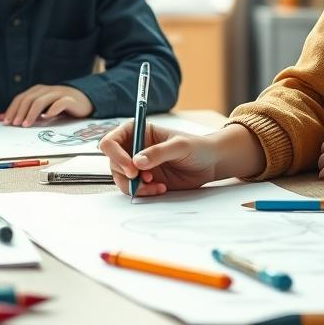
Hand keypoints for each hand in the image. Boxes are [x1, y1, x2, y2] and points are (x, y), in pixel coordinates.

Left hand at [0, 84, 93, 126]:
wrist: (83, 100)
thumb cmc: (59, 106)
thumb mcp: (40, 109)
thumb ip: (23, 112)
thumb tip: (1, 118)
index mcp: (37, 91)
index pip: (21, 98)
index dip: (12, 109)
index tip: (5, 122)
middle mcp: (46, 90)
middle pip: (29, 99)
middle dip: (20, 112)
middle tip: (14, 124)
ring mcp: (58, 93)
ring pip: (41, 100)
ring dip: (32, 113)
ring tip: (26, 124)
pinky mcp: (70, 99)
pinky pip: (60, 102)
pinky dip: (52, 109)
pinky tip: (47, 117)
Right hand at [98, 121, 224, 195]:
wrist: (211, 164)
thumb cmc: (197, 147)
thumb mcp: (179, 146)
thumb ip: (158, 153)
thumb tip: (137, 162)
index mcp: (139, 132)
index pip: (112, 140)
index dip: (116, 154)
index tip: (131, 167)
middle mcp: (135, 148)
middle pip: (113, 162)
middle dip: (125, 173)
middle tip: (143, 179)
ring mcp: (139, 166)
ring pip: (121, 178)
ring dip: (134, 185)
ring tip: (154, 185)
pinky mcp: (146, 180)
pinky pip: (134, 189)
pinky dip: (144, 192)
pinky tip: (160, 188)